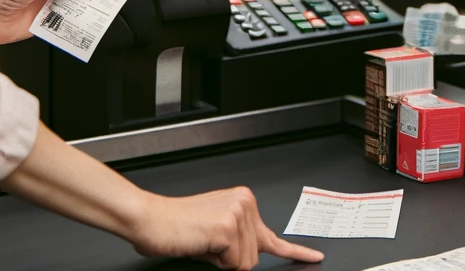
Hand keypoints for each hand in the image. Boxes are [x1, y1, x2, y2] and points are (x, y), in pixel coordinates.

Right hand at [126, 187, 322, 269]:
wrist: (149, 220)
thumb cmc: (176, 228)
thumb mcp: (215, 233)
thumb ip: (238, 241)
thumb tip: (250, 260)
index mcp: (244, 201)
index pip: (273, 235)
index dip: (296, 251)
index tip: (315, 256)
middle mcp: (245, 203)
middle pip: (255, 258)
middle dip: (231, 260)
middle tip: (207, 244)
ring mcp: (238, 214)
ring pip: (246, 264)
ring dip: (222, 262)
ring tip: (203, 242)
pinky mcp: (227, 228)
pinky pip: (234, 265)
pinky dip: (216, 262)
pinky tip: (202, 242)